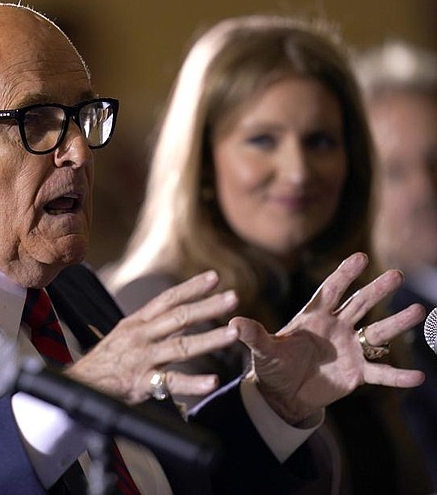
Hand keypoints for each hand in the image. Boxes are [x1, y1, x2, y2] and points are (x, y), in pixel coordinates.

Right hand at [66, 270, 239, 403]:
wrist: (79, 383)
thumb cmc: (106, 360)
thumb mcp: (125, 334)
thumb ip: (151, 326)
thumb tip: (178, 314)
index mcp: (137, 322)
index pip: (167, 299)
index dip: (191, 287)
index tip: (214, 277)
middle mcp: (140, 336)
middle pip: (178, 317)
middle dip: (207, 306)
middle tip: (233, 297)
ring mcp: (142, 358)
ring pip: (180, 346)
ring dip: (209, 339)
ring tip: (233, 333)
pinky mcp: (141, 382)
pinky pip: (171, 383)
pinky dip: (193, 383)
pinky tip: (213, 381)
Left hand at [230, 252, 425, 424]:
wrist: (282, 393)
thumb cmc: (272, 365)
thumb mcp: (261, 350)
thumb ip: (252, 335)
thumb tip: (232, 323)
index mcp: (313, 317)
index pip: (331, 291)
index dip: (344, 275)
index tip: (360, 257)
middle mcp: (336, 328)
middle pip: (359, 305)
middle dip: (377, 290)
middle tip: (397, 274)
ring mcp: (350, 349)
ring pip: (377, 332)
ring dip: (397, 323)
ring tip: (419, 311)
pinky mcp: (357, 373)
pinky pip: (381, 373)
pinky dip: (399, 376)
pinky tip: (419, 377)